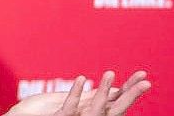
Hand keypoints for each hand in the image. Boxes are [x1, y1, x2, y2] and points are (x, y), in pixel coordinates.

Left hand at [5, 70, 150, 115]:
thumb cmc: (40, 113)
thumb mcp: (69, 103)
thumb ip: (86, 97)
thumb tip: (103, 88)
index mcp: (88, 111)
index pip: (114, 100)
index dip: (129, 90)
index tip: (142, 77)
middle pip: (114, 107)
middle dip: (130, 93)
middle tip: (145, 80)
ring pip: (95, 109)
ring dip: (103, 90)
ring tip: (110, 72)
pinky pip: (69, 108)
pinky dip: (75, 93)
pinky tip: (80, 78)